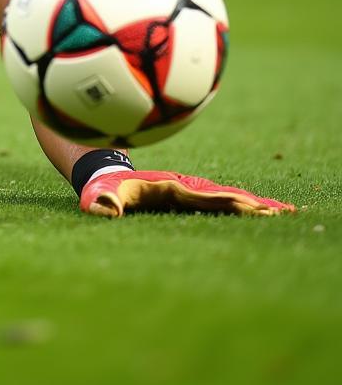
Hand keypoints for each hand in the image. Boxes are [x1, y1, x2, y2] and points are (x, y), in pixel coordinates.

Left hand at [80, 170, 294, 217]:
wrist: (107, 171)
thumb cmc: (106, 186)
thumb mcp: (102, 193)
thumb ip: (102, 201)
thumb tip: (104, 209)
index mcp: (169, 188)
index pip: (203, 197)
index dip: (225, 202)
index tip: (249, 206)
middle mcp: (184, 188)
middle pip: (222, 196)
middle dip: (250, 204)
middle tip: (281, 213)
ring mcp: (189, 191)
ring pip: (226, 197)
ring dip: (252, 204)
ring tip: (283, 212)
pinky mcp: (191, 197)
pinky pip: (221, 201)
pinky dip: (243, 205)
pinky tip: (264, 211)